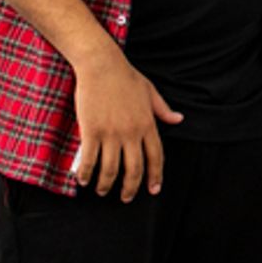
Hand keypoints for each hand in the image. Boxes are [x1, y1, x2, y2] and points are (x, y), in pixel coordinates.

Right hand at [71, 52, 182, 201]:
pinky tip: (83, 179)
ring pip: (111, 169)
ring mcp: (111, 133)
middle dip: (131, 188)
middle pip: (134, 169)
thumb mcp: (150, 92)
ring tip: (102, 191)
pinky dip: (86, 173)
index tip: (153, 189)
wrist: (102, 64)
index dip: (155, 176)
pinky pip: (89, 160)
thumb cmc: (125, 76)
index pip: (156, 156)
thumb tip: (179, 119)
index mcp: (148, 123)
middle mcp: (132, 132)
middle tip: (126, 198)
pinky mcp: (92, 131)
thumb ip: (163, 110)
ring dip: (106, 185)